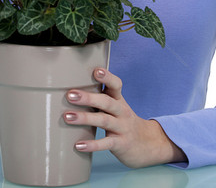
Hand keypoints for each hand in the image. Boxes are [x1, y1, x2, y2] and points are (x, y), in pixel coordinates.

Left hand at [63, 67, 186, 167]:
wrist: (148, 143)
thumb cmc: (123, 122)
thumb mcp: (117, 107)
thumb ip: (100, 99)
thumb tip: (72, 90)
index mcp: (119, 100)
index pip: (116, 85)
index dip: (107, 77)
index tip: (96, 71)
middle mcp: (122, 112)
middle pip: (107, 102)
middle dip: (88, 98)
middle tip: (70, 95)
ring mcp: (122, 128)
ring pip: (104, 121)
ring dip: (85, 118)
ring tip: (67, 117)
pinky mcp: (121, 144)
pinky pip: (106, 143)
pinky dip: (92, 144)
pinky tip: (78, 145)